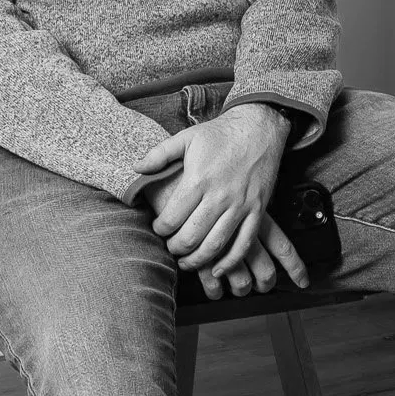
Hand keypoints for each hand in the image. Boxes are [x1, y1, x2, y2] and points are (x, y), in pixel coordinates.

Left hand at [139, 105, 309, 298]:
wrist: (259, 127)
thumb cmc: (221, 133)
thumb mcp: (186, 137)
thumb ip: (159, 154)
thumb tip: (135, 168)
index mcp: (198, 180)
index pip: (171, 218)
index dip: (160, 229)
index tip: (158, 229)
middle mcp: (219, 196)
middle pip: (191, 237)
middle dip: (176, 248)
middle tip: (170, 247)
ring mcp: (240, 206)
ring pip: (215, 245)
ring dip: (198, 260)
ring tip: (187, 261)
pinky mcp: (257, 211)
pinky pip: (244, 244)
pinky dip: (229, 262)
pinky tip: (217, 268)